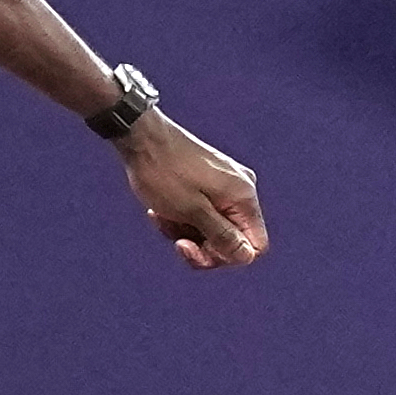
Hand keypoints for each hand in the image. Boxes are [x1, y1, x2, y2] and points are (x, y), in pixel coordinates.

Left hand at [118, 117, 265, 269]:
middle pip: (233, 239)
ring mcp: (225, 185)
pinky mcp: (209, 182)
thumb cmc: (164, 173)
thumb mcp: (192, 212)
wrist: (141, 138)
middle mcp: (241, 190)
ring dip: (185, 232)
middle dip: (202, 246)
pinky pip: (202, 213)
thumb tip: (246, 256)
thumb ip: (221, 236)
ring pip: (213, 228)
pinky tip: (159, 212)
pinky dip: (181, 219)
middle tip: (175, 241)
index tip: (197, 249)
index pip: (254, 246)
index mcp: (244, 197)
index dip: (227, 256)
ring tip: (162, 217)